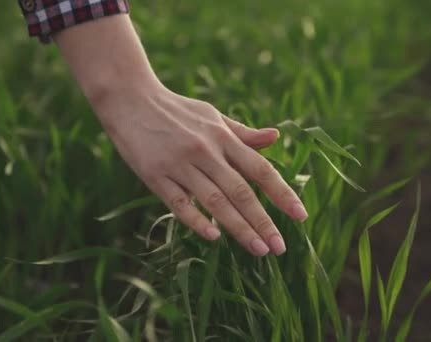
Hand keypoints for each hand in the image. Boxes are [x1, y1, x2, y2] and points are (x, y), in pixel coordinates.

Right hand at [53, 15, 307, 255]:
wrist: (129, 98)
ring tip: (258, 250)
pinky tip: (214, 237)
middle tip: (280, 248)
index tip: (300, 216)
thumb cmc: (175, 109)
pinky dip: (196, 220)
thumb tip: (276, 136)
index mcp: (223, 137)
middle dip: (263, 221)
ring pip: (215, 201)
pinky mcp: (155, 175)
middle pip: (241, 192)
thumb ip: (243, 133)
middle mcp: (206, 151)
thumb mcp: (212, 116)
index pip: (260, 169)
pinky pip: (178, 203)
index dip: (282, 193)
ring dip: (239, 228)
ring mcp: (180, 164)